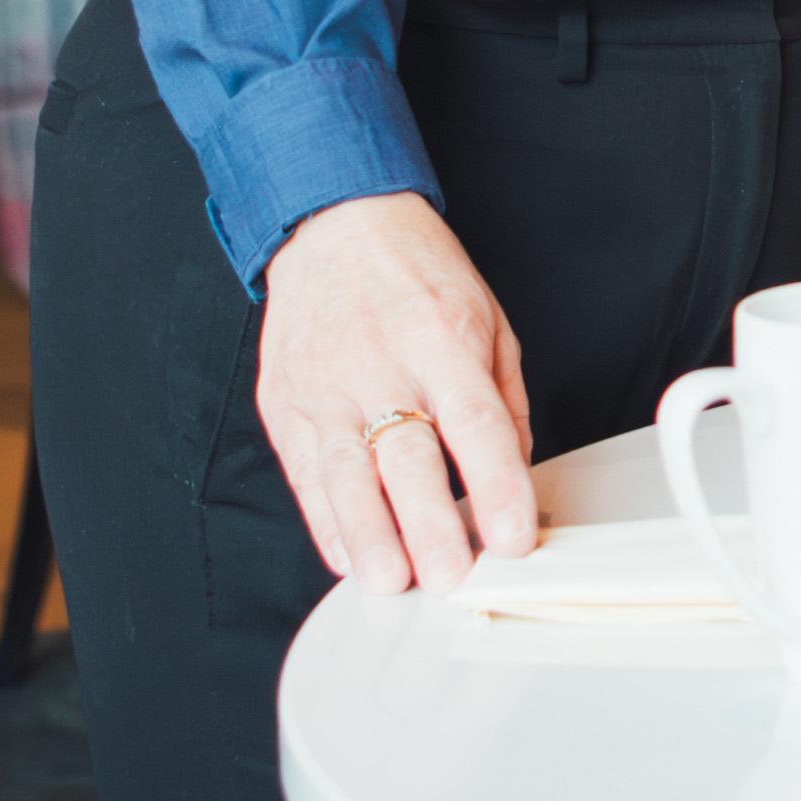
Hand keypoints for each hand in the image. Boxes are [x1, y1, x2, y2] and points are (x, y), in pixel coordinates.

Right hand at [257, 190, 537, 590]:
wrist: (334, 221)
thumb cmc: (416, 273)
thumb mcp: (487, 320)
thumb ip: (503, 402)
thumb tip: (515, 475)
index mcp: (443, 338)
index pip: (475, 422)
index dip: (495, 486)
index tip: (512, 537)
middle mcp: (380, 362)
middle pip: (407, 455)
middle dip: (430, 525)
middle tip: (451, 578)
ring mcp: (325, 384)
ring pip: (345, 471)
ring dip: (369, 533)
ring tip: (390, 579)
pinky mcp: (285, 401)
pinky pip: (304, 472)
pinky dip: (325, 519)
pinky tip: (346, 554)